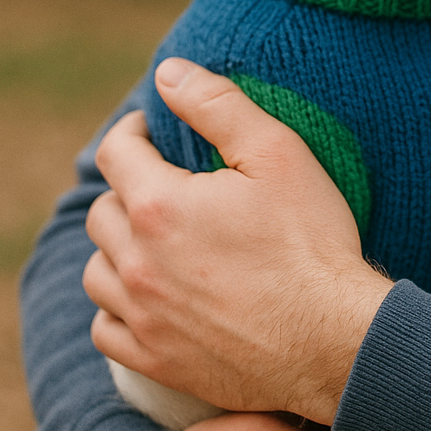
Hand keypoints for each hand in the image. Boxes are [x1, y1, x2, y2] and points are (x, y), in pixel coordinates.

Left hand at [83, 58, 392, 422]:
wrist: (333, 338)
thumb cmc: (311, 241)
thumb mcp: (278, 153)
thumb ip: (218, 105)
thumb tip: (168, 72)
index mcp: (161, 206)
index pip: (116, 152)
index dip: (133, 132)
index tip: (154, 131)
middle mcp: (137, 263)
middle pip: (102, 210)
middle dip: (128, 187)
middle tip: (167, 182)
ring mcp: (143, 317)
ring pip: (97, 270)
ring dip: (118, 245)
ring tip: (157, 236)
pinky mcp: (156, 358)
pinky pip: (106, 327)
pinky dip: (119, 304)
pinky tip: (152, 292)